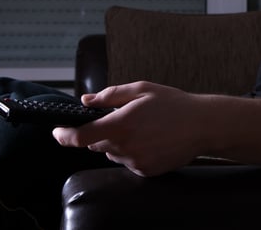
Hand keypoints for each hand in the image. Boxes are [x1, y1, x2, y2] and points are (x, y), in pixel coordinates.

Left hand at [52, 81, 207, 176]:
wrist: (203, 126)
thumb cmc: (173, 104)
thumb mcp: (141, 89)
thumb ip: (110, 95)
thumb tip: (87, 100)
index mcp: (120, 124)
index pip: (80, 137)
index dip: (64, 136)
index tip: (57, 132)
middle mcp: (125, 147)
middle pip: (97, 144)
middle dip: (101, 132)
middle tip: (122, 119)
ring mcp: (135, 161)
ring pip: (114, 153)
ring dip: (119, 142)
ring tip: (144, 128)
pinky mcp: (145, 171)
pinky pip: (129, 162)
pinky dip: (134, 152)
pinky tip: (152, 140)